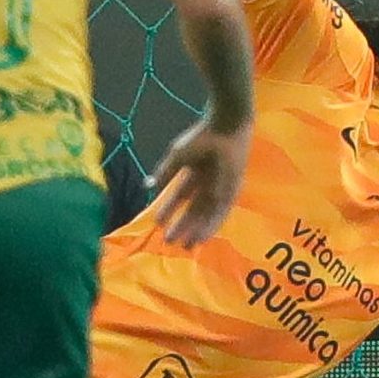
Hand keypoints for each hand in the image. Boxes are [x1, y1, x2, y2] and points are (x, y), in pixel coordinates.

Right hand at [148, 117, 250, 246]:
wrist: (224, 130)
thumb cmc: (199, 139)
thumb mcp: (177, 157)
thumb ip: (164, 173)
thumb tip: (147, 186)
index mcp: (193, 173)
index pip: (179, 197)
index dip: (168, 210)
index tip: (157, 224)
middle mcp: (206, 184)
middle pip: (193, 210)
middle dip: (181, 226)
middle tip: (169, 242)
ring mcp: (219, 189)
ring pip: (206, 216)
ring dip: (196, 231)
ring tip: (185, 246)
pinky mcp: (231, 193)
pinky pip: (221, 215)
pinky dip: (211, 227)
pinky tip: (201, 238)